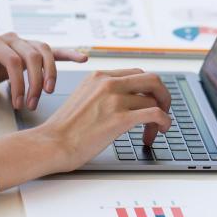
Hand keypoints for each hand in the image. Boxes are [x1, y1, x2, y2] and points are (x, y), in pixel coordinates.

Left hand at [0, 33, 87, 108]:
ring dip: (50, 73)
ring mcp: (25, 42)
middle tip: (32, 103)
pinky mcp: (34, 49)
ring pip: (45, 52)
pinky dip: (68, 54)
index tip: (18, 102)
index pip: (13, 60)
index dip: (18, 82)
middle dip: (35, 82)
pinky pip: (53, 50)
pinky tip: (82, 58)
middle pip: (32, 56)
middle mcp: (12, 39)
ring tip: (48, 92)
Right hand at [0, 69, 170, 189]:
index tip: (151, 100)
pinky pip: (155, 114)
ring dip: (161, 116)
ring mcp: (114, 100)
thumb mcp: (84, 98)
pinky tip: (160, 130)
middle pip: (152, 79)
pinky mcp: (120, 118)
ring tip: (155, 130)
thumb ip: (104, 93)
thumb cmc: (65, 128)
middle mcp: (108, 83)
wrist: (53, 143)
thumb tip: (128, 100)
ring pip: (154, 100)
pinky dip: (164, 121)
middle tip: (163, 109)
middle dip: (163, 95)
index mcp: (99, 76)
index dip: (148, 88)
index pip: (136, 73)